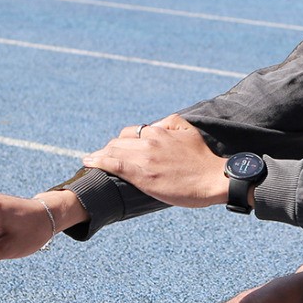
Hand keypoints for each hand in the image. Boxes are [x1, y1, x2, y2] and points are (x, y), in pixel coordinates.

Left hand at [81, 115, 228, 208]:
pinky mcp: (141, 175)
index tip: (118, 149)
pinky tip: (89, 162)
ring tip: (91, 160)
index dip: (122, 142)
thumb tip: (156, 124)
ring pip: (112, 151)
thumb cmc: (203, 159)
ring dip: (99, 155)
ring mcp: (144, 158)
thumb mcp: (189, 131)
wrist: (213, 179)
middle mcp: (148, 141)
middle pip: (118, 142)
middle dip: (108, 149)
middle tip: (101, 158)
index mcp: (159, 131)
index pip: (131, 133)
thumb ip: (170, 123)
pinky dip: (98, 161)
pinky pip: (113, 164)